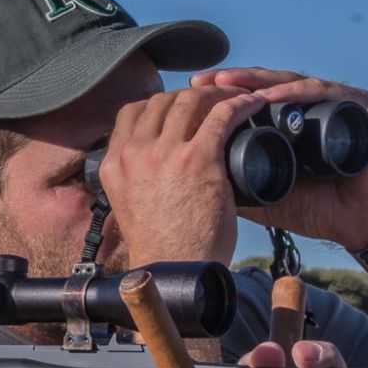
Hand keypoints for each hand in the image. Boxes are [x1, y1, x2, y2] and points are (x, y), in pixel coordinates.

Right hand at [98, 86, 267, 264]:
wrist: (173, 273)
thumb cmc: (161, 248)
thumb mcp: (131, 205)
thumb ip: (139, 177)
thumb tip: (161, 163)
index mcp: (115, 164)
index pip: (132, 112)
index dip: (160, 104)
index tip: (179, 109)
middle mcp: (135, 153)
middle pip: (163, 100)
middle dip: (190, 94)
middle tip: (213, 100)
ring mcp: (164, 154)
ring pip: (190, 99)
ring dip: (216, 93)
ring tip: (234, 98)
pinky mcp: (198, 160)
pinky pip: (222, 115)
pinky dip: (240, 104)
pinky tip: (252, 105)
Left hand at [190, 67, 367, 250]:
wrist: (366, 223)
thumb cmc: (322, 209)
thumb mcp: (268, 197)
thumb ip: (239, 188)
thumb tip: (198, 185)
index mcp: (289, 124)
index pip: (249, 102)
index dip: (219, 100)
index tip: (188, 100)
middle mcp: (310, 108)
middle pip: (264, 86)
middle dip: (230, 83)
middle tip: (200, 83)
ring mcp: (333, 104)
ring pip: (289, 83)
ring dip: (256, 81)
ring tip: (226, 82)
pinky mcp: (356, 106)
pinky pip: (322, 92)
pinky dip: (296, 91)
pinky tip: (271, 94)